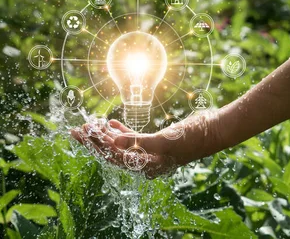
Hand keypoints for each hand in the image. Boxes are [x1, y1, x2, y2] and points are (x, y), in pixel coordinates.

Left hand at [70, 111, 223, 178]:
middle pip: (113, 152)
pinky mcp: (155, 141)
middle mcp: (145, 161)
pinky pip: (133, 138)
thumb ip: (137, 141)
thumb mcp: (163, 140)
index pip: (113, 156)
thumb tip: (113, 140)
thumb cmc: (192, 138)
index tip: (80, 133)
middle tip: (75, 129)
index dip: (95, 144)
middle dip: (94, 141)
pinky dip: (122, 131)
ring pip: (121, 144)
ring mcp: (150, 151)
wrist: (213, 130)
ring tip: (89, 124)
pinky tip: (110, 123)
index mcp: (146, 166)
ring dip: (105, 135)